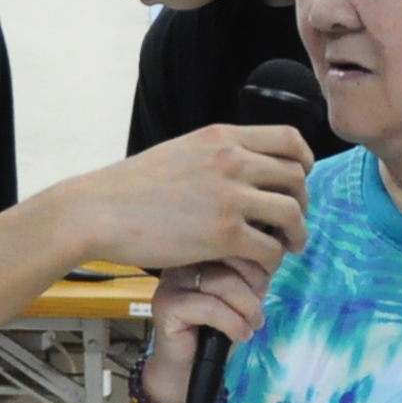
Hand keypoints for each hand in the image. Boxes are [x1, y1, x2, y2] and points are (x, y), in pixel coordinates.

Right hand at [76, 125, 310, 276]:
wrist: (98, 210)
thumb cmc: (131, 187)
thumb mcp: (182, 151)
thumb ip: (217, 155)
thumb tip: (244, 166)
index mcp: (223, 137)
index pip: (290, 139)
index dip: (304, 163)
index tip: (299, 182)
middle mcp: (232, 160)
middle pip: (297, 176)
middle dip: (303, 202)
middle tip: (293, 221)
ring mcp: (229, 197)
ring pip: (292, 212)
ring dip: (297, 233)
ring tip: (289, 246)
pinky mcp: (222, 234)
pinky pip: (269, 248)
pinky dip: (273, 259)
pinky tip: (262, 265)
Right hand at [142, 258, 269, 402]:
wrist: (191, 367)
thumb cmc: (217, 329)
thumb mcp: (244, 296)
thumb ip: (255, 273)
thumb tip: (278, 251)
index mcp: (200, 251)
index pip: (235, 241)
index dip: (258, 265)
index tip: (262, 290)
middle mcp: (183, 260)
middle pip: (230, 257)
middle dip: (254, 286)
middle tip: (258, 311)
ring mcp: (171, 281)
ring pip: (222, 282)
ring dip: (247, 307)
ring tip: (253, 324)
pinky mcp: (166, 305)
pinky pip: (210, 307)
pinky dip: (233, 323)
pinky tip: (240, 334)